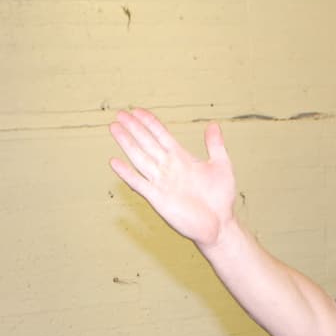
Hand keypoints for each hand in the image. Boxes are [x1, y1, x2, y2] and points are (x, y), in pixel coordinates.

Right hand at [109, 108, 236, 248]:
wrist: (219, 224)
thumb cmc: (221, 198)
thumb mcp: (221, 166)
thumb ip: (215, 145)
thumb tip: (213, 125)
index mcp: (181, 158)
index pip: (161, 135)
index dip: (149, 123)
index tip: (136, 111)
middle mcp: (168, 167)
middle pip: (146, 142)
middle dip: (133, 128)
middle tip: (119, 114)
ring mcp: (162, 182)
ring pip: (140, 158)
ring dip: (127, 143)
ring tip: (114, 128)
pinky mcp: (158, 198)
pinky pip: (139, 183)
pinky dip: (127, 173)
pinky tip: (115, 162)